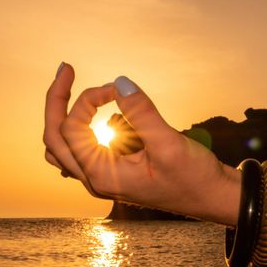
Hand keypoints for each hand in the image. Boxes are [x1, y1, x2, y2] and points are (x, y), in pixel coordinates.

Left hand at [43, 63, 240, 224]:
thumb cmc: (193, 177)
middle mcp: (96, 179)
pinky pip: (91, 147)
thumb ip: (142, 112)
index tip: (115, 88)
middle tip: (66, 69)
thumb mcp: (169, 143)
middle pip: (54, 139)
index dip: (86, 100)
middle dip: (56, 102)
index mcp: (102, 176)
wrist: (212, 197)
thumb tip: (119, 81)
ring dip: (70, 116)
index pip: (71, 130)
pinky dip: (98, 127)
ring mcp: (104, 177)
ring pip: (66, 147)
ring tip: (95, 92)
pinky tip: (128, 122)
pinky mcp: (116, 172)